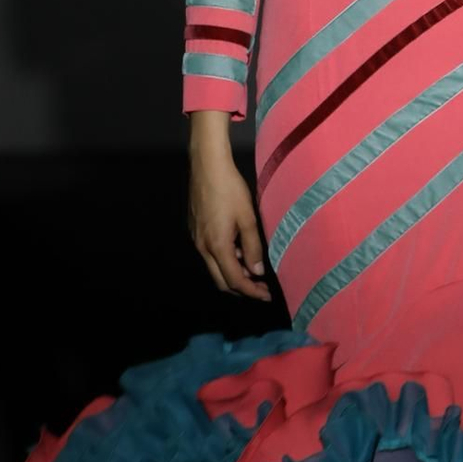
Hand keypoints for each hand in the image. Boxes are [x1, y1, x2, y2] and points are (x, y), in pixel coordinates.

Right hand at [188, 134, 269, 299]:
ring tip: (253, 268)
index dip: (252, 291)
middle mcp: (203, 247)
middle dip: (242, 289)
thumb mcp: (248, 218)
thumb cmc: (230, 189)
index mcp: (217, 246)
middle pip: (221, 281)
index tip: (266, 295)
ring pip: (215, 268)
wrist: (207, 166)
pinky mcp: (195, 230)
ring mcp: (196, 239)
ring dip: (233, 273)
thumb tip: (257, 271)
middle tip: (261, 288)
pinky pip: (210, 254)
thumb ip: (253, 247)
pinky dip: (225, 260)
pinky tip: (239, 251)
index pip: (235, 281)